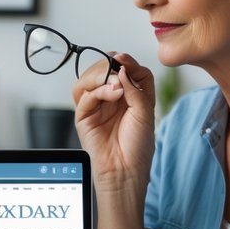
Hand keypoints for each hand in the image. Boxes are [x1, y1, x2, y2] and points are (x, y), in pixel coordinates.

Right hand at [71, 52, 154, 192]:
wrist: (126, 169)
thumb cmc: (138, 146)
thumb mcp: (145, 111)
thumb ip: (135, 87)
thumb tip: (120, 68)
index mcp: (128, 94)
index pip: (124, 68)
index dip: (125, 61)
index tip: (124, 59)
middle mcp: (110, 97)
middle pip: (103, 69)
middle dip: (109, 65)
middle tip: (117, 69)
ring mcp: (96, 105)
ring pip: (88, 79)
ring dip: (100, 75)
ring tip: (114, 83)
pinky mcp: (84, 115)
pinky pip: (84, 95)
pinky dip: (97, 90)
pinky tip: (111, 94)